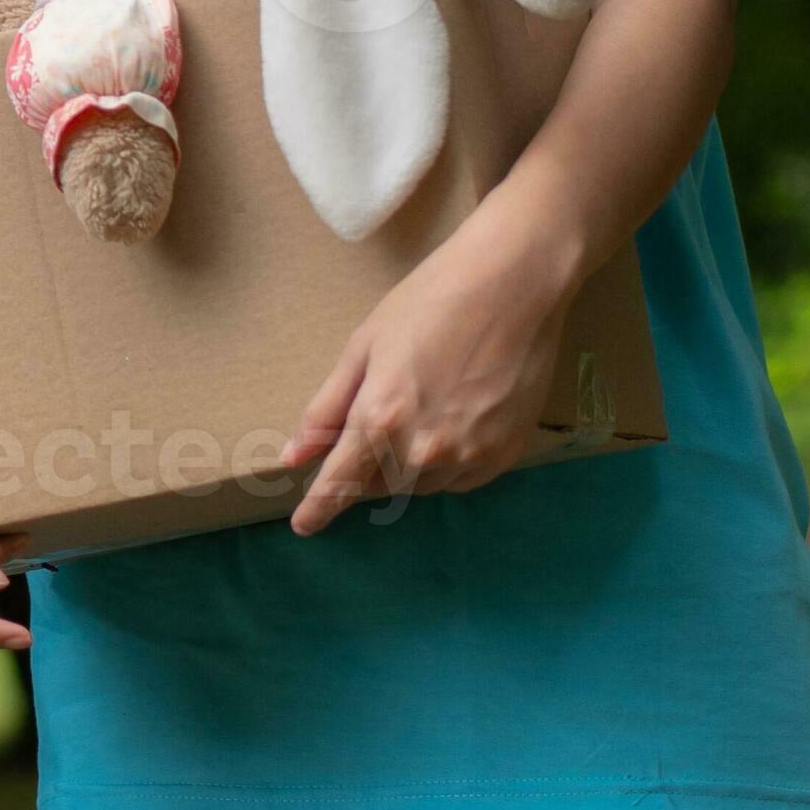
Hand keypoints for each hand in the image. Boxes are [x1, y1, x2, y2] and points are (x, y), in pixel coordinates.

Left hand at [288, 208, 576, 534]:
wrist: (515, 284)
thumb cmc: (429, 303)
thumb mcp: (362, 348)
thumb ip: (326, 410)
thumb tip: (294, 458)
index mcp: (379, 421)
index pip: (339, 485)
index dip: (319, 509)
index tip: (304, 525)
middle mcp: (423, 451)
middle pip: (380, 486)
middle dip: (368, 467)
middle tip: (380, 422)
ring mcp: (469, 455)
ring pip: (422, 486)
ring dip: (408, 467)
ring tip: (422, 413)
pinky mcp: (507, 453)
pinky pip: (462, 479)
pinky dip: (448, 464)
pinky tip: (453, 423)